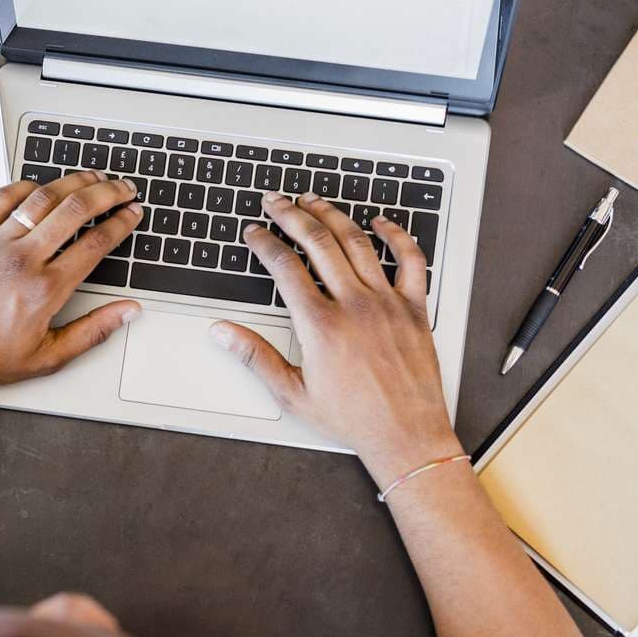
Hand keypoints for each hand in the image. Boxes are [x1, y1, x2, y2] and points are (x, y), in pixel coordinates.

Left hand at [0, 171, 142, 394]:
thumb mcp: (49, 356)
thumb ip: (94, 331)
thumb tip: (128, 311)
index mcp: (47, 289)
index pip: (96, 243)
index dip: (121, 222)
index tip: (132, 212)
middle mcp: (25, 259)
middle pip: (76, 210)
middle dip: (107, 192)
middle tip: (122, 187)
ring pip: (43, 197)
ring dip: (73, 182)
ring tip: (92, 177)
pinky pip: (3, 197)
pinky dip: (26, 186)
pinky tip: (42, 186)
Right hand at [211, 191, 461, 484]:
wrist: (405, 435)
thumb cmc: (353, 419)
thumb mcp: (293, 393)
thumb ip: (255, 356)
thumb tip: (223, 334)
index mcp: (320, 326)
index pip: (285, 267)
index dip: (265, 243)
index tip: (255, 232)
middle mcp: (354, 306)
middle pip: (318, 243)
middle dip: (292, 215)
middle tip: (276, 201)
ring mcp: (386, 303)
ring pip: (357, 243)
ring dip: (333, 216)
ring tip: (314, 201)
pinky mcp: (414, 308)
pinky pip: (410, 260)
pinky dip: (396, 235)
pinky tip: (380, 222)